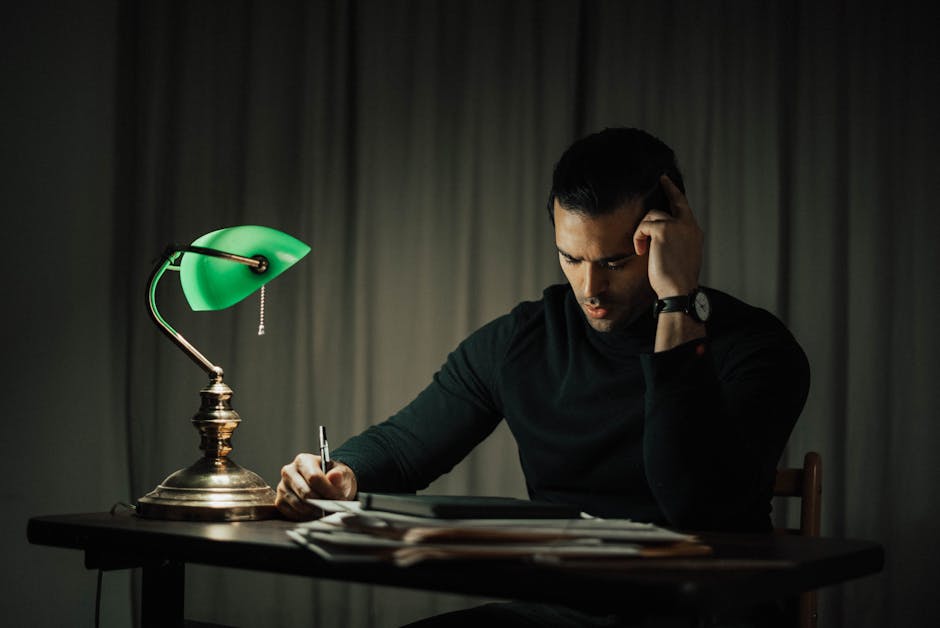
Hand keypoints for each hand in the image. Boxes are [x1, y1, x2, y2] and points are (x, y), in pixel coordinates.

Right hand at [275, 453, 357, 520]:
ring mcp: (282, 487)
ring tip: (326, 510)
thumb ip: (339, 475)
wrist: (326, 486)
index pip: (314, 477)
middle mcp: (289, 472)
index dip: (328, 491)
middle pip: (305, 493)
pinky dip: (306, 517)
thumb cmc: (333, 479)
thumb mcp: (342, 473)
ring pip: (300, 506)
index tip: (338, 498)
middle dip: (322, 503)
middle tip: (334, 508)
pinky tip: (315, 513)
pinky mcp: (280, 502)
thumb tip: (335, 476)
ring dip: (315, 512)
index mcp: (303, 460)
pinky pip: (293, 514)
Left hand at [633, 175, 703, 297]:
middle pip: (674, 200)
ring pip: (652, 215)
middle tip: (661, 179)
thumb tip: (659, 234)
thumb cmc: (676, 280)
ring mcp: (678, 225)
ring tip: (642, 249)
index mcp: (694, 232)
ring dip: (642, 231)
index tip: (667, 181)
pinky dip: (638, 237)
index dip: (675, 193)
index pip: (684, 207)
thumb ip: (675, 240)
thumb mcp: (680, 255)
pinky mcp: (664, 230)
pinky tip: (640, 251)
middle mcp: (689, 225)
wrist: (678, 290)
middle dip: (668, 187)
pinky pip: (644, 225)